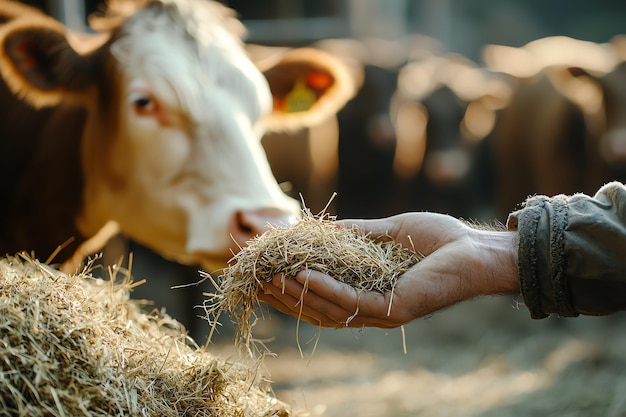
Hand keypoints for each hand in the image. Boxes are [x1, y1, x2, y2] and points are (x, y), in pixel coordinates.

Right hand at [257, 212, 519, 327]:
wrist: (478, 249)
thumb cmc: (441, 239)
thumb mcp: (388, 232)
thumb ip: (356, 234)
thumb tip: (324, 228)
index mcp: (369, 294)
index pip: (320, 296)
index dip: (289, 286)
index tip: (262, 271)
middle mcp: (372, 310)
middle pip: (316, 308)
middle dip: (284, 294)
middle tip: (255, 277)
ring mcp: (383, 314)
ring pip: (328, 308)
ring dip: (297, 291)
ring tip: (271, 274)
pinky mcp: (395, 309)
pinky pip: (351, 303)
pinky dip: (324, 288)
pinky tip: (302, 274)